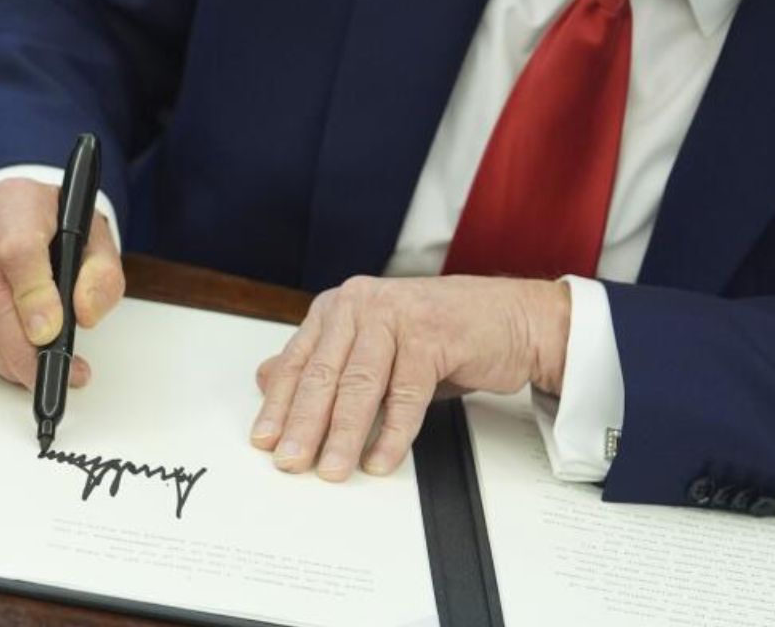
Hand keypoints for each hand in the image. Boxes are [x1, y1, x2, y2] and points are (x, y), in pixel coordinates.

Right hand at [0, 178, 123, 388]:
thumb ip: (101, 273)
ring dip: (7, 360)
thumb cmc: (52, 224)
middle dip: (23, 348)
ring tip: (41, 373)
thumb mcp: (93, 236)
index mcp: (13, 202)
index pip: (17, 251)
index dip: (33, 297)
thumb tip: (84, 314)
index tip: (51, 332)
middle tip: (54, 371)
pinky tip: (17, 362)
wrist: (14, 211)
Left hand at [250, 275, 568, 480]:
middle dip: (304, 425)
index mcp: (339, 307)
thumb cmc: (439, 335)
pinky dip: (392, 434)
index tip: (264, 440)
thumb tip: (266, 382)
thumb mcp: (372, 349)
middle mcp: (362, 305)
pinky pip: (406, 395)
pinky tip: (380, 460)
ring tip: (333, 469)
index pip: (298, 361)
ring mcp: (397, 316)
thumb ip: (322, 363)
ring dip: (344, 435)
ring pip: (361, 385)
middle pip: (324, 374)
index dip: (279, 404)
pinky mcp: (432, 335)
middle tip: (291, 462)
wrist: (510, 318)